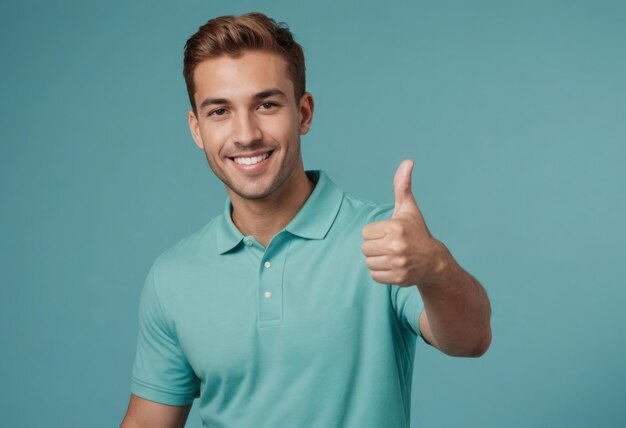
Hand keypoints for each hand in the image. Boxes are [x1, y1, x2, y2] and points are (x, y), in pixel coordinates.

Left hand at [362, 160, 445, 286]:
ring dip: (377, 260)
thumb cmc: (417, 232)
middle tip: (390, 246)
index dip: (375, 233)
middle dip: (375, 247)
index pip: (366, 232)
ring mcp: (398, 264)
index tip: (389, 233)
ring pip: (369, 262)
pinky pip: (374, 275)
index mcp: (395, 228)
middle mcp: (397, 246)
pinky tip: (393, 266)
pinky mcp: (398, 278)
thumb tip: (408, 161)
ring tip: (391, 256)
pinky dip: (381, 273)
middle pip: (364, 248)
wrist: (434, 262)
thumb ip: (403, 186)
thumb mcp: (409, 209)